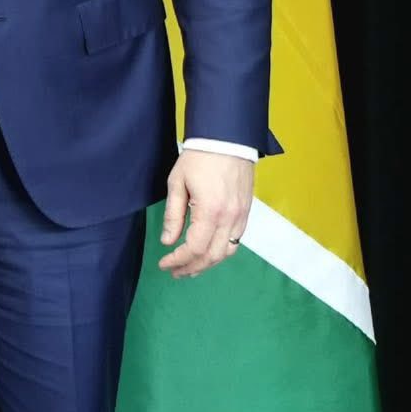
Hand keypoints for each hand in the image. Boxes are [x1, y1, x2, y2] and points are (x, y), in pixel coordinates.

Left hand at [157, 151, 254, 277]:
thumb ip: (173, 215)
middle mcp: (230, 218)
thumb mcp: (177, 183)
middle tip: (174, 272)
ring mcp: (241, 216)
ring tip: (190, 268)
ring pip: (227, 252)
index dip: (178, 261)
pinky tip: (207, 252)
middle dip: (191, 268)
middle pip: (212, 256)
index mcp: (210, 211)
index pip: (194, 249)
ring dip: (207, 264)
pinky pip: (236, 240)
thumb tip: (168, 241)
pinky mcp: (246, 212)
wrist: (228, 139)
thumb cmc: (200, 157)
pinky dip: (221, 251)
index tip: (164, 263)